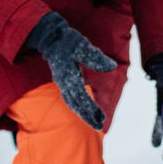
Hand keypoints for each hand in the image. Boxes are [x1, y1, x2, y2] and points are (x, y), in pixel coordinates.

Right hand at [24, 12, 117, 129]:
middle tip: (100, 126)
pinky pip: (69, 98)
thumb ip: (96, 57)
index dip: (90, 108)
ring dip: (83, 113)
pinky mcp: (62, 81)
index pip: (81, 97)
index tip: (100, 118)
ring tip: (95, 121)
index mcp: (68, 76)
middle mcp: (63, 82)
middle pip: (76, 104)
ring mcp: (62, 82)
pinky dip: (77, 106)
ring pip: (72, 102)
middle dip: (87, 116)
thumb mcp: (83, 45)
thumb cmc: (68, 40)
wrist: (50, 38)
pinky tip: (84, 110)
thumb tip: (112, 66)